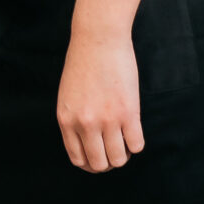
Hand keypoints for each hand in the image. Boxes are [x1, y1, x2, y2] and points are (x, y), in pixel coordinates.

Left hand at [56, 26, 143, 171]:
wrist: (98, 39)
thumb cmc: (83, 64)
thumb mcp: (68, 95)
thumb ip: (74, 119)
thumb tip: (87, 144)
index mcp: (66, 119)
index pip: (77, 158)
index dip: (91, 164)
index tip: (99, 158)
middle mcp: (84, 123)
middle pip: (98, 164)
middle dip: (108, 162)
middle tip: (114, 151)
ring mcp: (106, 119)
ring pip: (118, 159)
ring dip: (123, 154)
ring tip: (124, 140)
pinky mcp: (128, 112)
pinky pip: (137, 145)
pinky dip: (136, 143)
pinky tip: (134, 130)